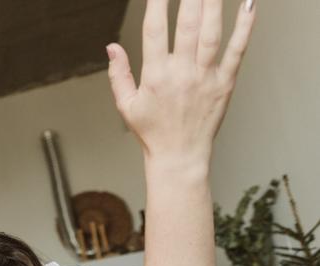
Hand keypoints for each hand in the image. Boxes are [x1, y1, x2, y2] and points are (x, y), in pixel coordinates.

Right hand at [106, 0, 254, 164]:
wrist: (179, 156)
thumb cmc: (152, 131)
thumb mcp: (126, 105)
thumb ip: (118, 74)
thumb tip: (111, 47)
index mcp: (155, 76)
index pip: (153, 31)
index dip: (156, 5)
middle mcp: (181, 73)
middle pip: (187, 25)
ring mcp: (205, 77)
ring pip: (211, 32)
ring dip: (213, 4)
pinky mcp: (225, 83)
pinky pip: (237, 50)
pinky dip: (245, 27)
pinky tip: (249, 6)